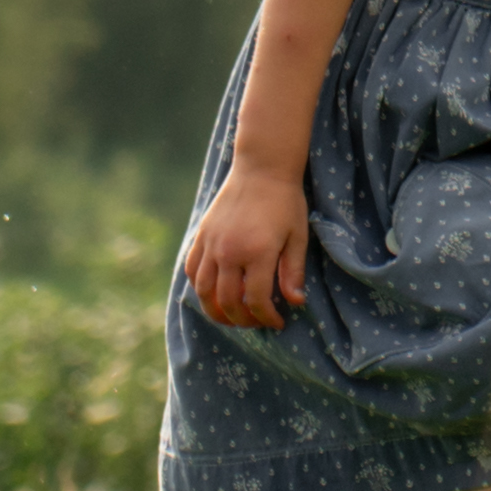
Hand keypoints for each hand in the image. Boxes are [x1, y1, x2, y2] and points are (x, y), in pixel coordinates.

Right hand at [176, 163, 312, 329]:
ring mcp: (211, 244)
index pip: (256, 300)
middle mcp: (229, 251)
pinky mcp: (201, 236)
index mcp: (257, 252)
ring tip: (231, 317)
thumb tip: (295, 302)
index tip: (277, 322)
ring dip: (216, 311)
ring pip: (204, 291)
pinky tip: (213, 294)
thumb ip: (293, 271)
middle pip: (227, 301)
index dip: (266, 317)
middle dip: (242, 320)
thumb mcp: (297, 236)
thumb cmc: (285, 202)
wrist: (261, 168)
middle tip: (255, 322)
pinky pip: (193, 270)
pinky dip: (199, 288)